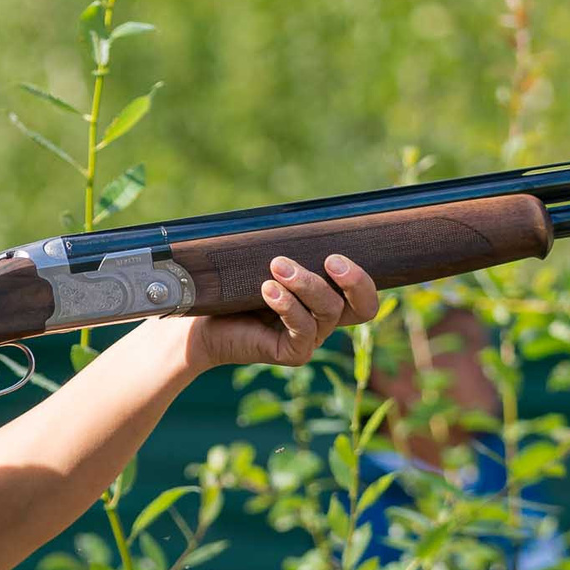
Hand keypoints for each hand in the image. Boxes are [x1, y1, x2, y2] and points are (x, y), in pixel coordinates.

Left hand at [183, 254, 380, 372]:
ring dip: (306, 284)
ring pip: (329, 311)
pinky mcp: (293, 353)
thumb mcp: (269, 261)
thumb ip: (291, 246)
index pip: (366, 293)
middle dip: (354, 281)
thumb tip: (302, 216)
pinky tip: (268, 289)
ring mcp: (311, 339)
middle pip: (365, 307)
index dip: (365, 277)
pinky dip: (287, 305)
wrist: (204, 322)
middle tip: (330, 259)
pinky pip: (302, 330)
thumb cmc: (238, 288)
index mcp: (328, 298)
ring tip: (277, 265)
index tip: (337, 253)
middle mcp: (326, 320)